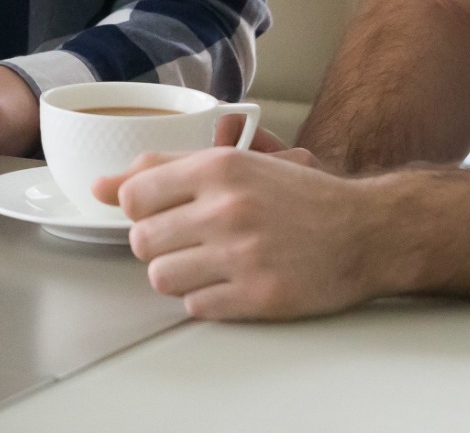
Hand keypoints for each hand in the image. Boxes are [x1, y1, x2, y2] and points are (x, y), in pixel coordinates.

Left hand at [103, 145, 381, 320]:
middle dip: (159, 244)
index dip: (142, 209)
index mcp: (218, 168)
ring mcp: (243, 255)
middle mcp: (227, 209)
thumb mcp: (237, 162)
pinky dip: (207, 299)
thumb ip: (167, 168)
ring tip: (207, 264)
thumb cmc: (299, 195)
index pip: (133, 195)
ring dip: (178, 275)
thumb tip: (103, 185)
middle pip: (142, 241)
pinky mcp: (259, 296)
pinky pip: (196, 307)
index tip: (162, 212)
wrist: (366, 230)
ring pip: (162, 278)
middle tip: (188, 241)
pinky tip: (231, 283)